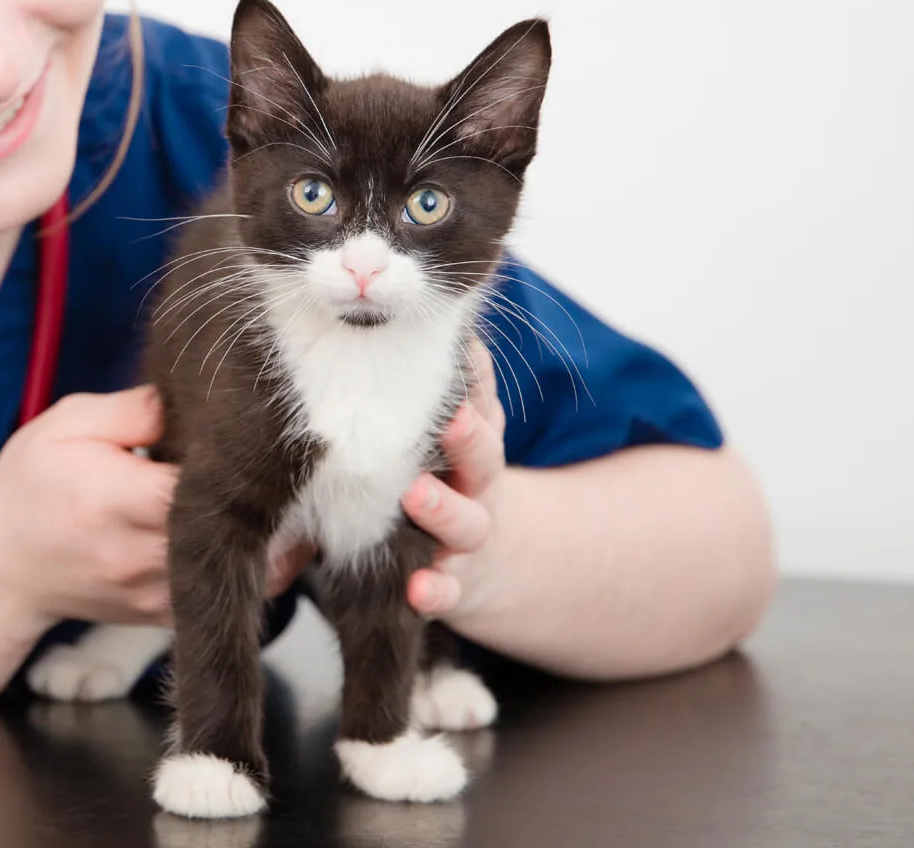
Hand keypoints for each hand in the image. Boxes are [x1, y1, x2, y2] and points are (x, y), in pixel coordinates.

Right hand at [0, 386, 312, 630]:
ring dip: (282, 540)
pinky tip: (265, 530)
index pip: (206, 484)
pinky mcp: (162, 616)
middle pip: (242, 534)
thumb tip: (200, 397)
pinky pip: (231, 597)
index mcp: (116, 498)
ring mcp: (153, 594)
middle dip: (282, 501)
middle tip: (308, 464)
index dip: (250, 460)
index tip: (275, 432)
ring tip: (294, 497)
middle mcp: (139, 555)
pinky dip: (258, 566)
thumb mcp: (69, 423)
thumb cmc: (29, 485)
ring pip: (251, 576)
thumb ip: (137, 408)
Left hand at [401, 338, 508, 620]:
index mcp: (476, 441)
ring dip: (442, 508)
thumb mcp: (457, 433)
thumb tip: (433, 323)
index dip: (477, 381)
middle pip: (483, 456)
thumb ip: (446, 388)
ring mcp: (469, 537)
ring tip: (416, 495)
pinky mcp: (456, 584)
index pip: (483, 404)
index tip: (464, 351)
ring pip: (465, 522)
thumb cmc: (451, 478)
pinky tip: (419, 589)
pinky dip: (435, 591)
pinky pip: (447, 591)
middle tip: (452, 419)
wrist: (497, 563)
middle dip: (469, 437)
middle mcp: (477, 485)